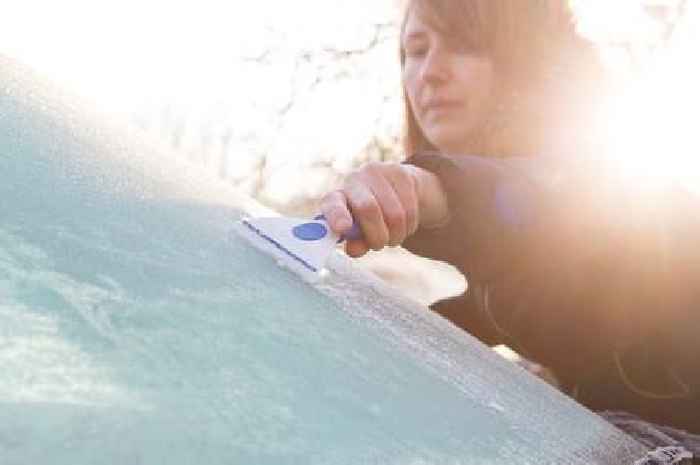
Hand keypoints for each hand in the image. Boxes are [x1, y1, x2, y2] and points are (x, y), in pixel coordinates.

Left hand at [320, 161, 448, 256]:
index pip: (333, 205)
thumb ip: (356, 242)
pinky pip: (410, 209)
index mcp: (337, 197)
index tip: (343, 228)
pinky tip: (405, 223)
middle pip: (367, 208)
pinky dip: (410, 226)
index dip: (337, 216)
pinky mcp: (402, 173)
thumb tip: (353, 250)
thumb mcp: (361, 233)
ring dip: (397, 234)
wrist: (399, 192)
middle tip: (379, 246)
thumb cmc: (372, 218)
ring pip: (394, 214)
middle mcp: (354, 179)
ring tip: (393, 235)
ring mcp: (379, 173)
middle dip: (377, 235)